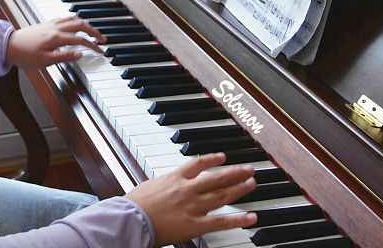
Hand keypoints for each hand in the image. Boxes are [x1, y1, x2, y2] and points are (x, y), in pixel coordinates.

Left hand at [5, 16, 104, 67]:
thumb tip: (81, 54)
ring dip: (85, 24)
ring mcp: (50, 24)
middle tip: (102, 38)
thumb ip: (65, 56)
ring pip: (73, 19)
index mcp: (57, 37)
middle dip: (94, 31)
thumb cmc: (24, 55)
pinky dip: (74, 20)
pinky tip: (74, 25)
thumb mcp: (45, 61)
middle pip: (80, 25)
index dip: (93, 46)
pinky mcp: (45, 24)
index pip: (81, 40)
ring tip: (92, 31)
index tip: (102, 51)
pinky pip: (64, 18)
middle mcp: (55, 28)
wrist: (7, 46)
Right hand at [124, 153, 257, 246]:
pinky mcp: (195, 224)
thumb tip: (165, 184)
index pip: (198, 164)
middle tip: (249, 169)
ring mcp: (193, 206)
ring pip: (222, 195)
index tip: (223, 157)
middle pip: (217, 178)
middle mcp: (187, 189)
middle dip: (235, 172)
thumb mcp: (149, 186)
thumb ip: (162, 184)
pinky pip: (221, 221)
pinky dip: (238, 220)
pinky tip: (252, 217)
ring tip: (252, 183)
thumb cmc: (134, 204)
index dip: (212, 159)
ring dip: (239, 188)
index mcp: (175, 178)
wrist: (131, 219)